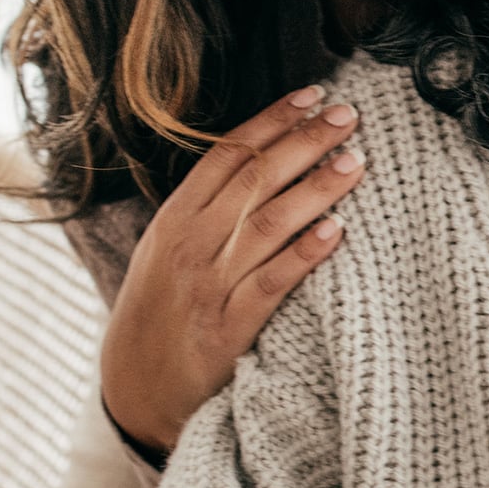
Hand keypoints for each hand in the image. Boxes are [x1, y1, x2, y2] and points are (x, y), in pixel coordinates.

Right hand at [100, 86, 364, 453]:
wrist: (133, 392)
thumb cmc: (159, 315)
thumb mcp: (165, 253)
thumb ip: (206, 211)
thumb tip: (262, 163)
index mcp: (174, 219)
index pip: (228, 155)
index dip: (272, 121)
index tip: (313, 95)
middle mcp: (189, 244)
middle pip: (254, 179)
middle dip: (304, 141)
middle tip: (349, 115)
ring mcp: (209, 285)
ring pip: (267, 223)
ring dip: (315, 188)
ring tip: (355, 160)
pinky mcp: (228, 328)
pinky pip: (272, 283)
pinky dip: (304, 254)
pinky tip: (336, 231)